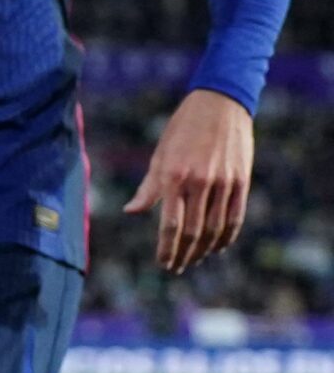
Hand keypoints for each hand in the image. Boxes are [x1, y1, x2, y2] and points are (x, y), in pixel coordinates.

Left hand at [124, 89, 254, 273]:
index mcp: (174, 176)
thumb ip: (149, 187)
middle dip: (184, 254)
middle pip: (194, 232)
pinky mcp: (241, 181)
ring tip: (195, 260)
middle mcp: (200, 182)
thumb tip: (130, 211)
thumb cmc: (182, 129)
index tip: (163, 263)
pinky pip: (235, 217)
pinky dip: (227, 236)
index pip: (171, 224)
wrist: (220, 104)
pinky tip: (218, 246)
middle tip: (177, 268)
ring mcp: (223, 183)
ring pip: (216, 228)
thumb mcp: (160, 154)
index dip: (167, 248)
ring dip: (205, 250)